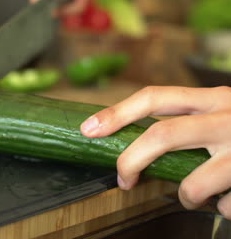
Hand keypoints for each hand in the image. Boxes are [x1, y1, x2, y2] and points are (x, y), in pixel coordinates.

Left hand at [80, 86, 230, 218]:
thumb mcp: (221, 115)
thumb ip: (188, 122)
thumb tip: (140, 146)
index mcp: (213, 99)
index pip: (155, 97)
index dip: (117, 112)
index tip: (89, 129)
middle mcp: (228, 117)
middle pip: (163, 135)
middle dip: (132, 160)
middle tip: (123, 179)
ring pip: (193, 185)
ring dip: (186, 196)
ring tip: (196, 195)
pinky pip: (227, 206)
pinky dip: (226, 208)